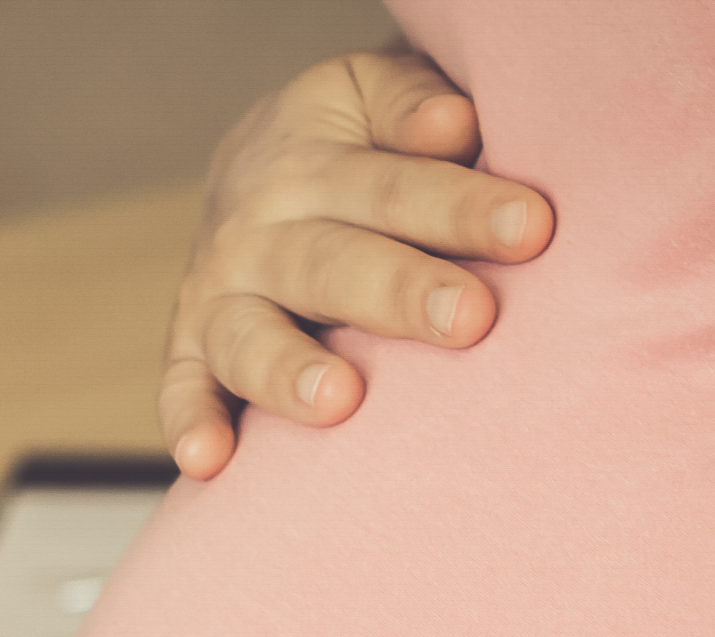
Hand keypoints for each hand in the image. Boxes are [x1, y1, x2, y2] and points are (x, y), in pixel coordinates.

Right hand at [166, 49, 551, 479]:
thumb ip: (415, 107)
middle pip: (329, 264)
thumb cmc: (355, 146)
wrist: (251, 168)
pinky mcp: (190, 351)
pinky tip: (207, 461)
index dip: (460, 206)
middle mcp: (255, 229)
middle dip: (398, 293)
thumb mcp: (376, 96)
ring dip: (289, 369)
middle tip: (470, 319)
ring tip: (340, 401)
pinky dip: (190, 423)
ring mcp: (218, 296)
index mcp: (311, 158)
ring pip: (251, 335)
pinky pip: (182, 389)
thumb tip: (455, 124)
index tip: (532, 228)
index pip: (392, 185)